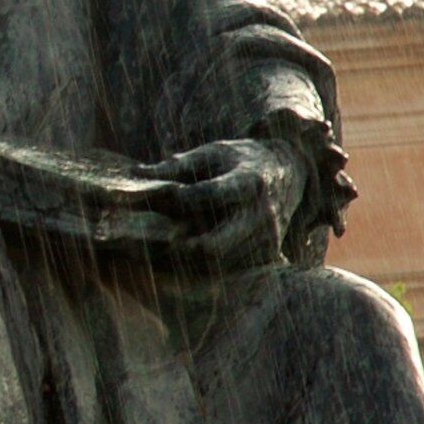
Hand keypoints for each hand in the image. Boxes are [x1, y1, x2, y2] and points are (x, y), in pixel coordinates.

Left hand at [144, 137, 305, 272]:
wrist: (288, 172)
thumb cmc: (240, 160)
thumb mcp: (212, 153)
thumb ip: (176, 166)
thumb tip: (135, 173)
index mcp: (248, 182)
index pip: (213, 195)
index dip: (184, 199)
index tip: (164, 199)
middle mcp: (261, 214)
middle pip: (215, 245)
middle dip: (181, 248)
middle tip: (156, 243)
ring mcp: (266, 238)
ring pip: (219, 263)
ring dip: (189, 262)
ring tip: (161, 253)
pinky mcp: (267, 253)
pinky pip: (231, 269)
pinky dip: (206, 267)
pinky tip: (184, 259)